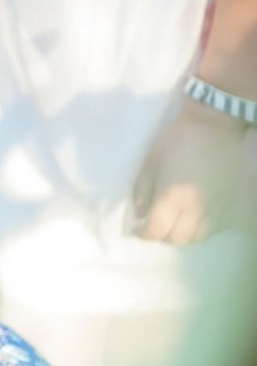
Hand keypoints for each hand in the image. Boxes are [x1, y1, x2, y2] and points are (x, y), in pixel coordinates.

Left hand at [131, 99, 245, 243]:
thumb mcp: (150, 162)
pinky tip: (191, 217)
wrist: (215, 127)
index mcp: (172, 196)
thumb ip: (142, 190)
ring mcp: (216, 208)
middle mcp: (196, 208)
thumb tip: (140, 212)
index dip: (143, 233)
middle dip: (162, 236)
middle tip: (154, 224)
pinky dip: (199, 228)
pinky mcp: (229, 203)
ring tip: (173, 222)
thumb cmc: (177, 140)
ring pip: (198, 237)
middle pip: (178, 239)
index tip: (137, 228)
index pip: (156, 230)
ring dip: (182, 235)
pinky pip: (214, 228)